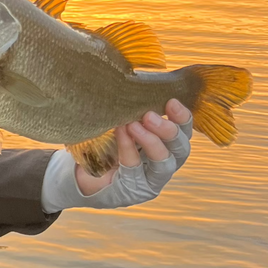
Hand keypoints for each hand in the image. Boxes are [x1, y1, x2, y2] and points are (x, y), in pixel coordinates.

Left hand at [41, 99, 192, 211]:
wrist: (83, 174)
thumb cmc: (104, 142)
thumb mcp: (120, 120)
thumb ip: (130, 107)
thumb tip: (128, 77)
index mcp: (167, 142)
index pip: (184, 129)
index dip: (182, 117)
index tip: (171, 101)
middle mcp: (166, 161)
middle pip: (181, 148)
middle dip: (169, 130)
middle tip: (149, 114)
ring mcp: (153, 179)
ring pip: (165, 163)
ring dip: (151, 142)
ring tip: (133, 124)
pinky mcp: (137, 190)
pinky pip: (136, 169)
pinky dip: (128, 150)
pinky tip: (120, 134)